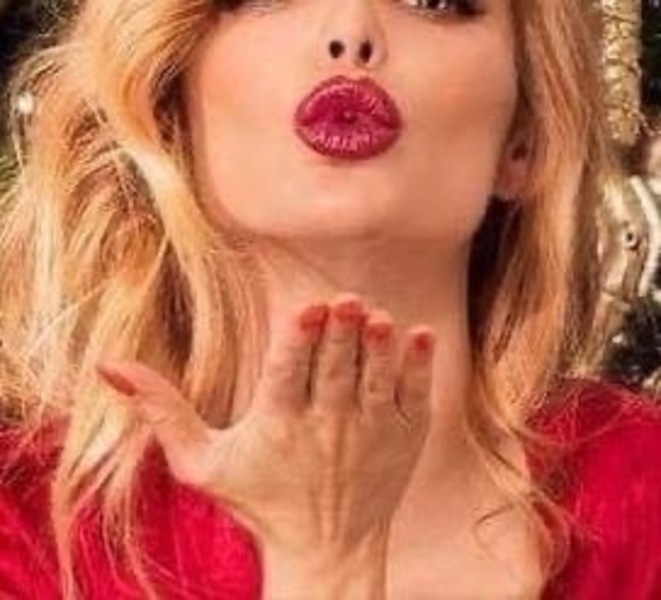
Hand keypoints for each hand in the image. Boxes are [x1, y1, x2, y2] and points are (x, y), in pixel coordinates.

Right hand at [97, 293, 434, 570]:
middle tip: (346, 300)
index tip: (305, 308)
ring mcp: (371, 434)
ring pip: (376, 381)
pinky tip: (421, 335)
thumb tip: (110, 366)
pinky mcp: (404, 439)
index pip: (287, 376)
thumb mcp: (201, 464)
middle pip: (335, 371)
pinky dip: (418, 368)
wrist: (327, 549)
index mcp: (278, 425)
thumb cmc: (261, 500)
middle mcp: (327, 428)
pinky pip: (414, 398)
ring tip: (379, 317)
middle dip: (340, 335)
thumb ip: (162, 413)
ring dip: (379, 348)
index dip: (296, 342)